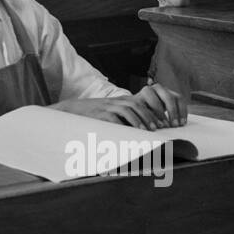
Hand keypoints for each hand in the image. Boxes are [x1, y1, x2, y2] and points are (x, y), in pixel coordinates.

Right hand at [59, 84, 185, 130]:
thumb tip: (142, 132)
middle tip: (159, 128)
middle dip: (150, 116)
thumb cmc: (93, 116)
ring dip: (140, 119)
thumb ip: (124, 118)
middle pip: (137, 104)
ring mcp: (106, 107)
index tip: (162, 123)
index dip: (153, 111)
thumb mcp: (110, 113)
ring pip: (128, 109)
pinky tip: (132, 132)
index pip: (140, 102)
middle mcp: (114, 102)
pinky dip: (124, 124)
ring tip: (149, 130)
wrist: (70, 111)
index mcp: (119, 101)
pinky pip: (114, 117)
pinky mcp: (98, 115)